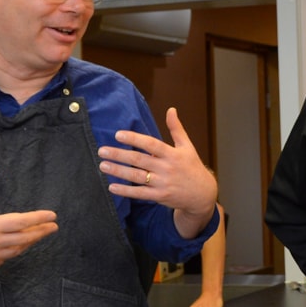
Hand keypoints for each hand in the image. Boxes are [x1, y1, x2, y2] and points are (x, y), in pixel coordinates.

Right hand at [0, 164, 57, 285]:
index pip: (23, 222)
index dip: (39, 219)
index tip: (52, 215)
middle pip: (25, 238)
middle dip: (41, 232)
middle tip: (53, 226)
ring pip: (18, 250)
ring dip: (30, 242)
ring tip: (40, 234)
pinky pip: (6, 258)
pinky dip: (16, 250)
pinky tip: (20, 245)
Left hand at [98, 107, 216, 237]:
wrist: (202, 194)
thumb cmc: (192, 167)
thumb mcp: (187, 147)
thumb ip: (176, 129)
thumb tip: (171, 109)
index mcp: (172, 154)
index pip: (151, 144)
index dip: (134, 139)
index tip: (118, 135)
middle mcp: (167, 168)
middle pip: (139, 160)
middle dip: (119, 155)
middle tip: (102, 150)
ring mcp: (163, 183)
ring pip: (137, 177)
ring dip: (118, 171)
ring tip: (103, 165)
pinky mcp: (160, 197)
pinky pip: (140, 194)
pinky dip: (126, 191)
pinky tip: (112, 186)